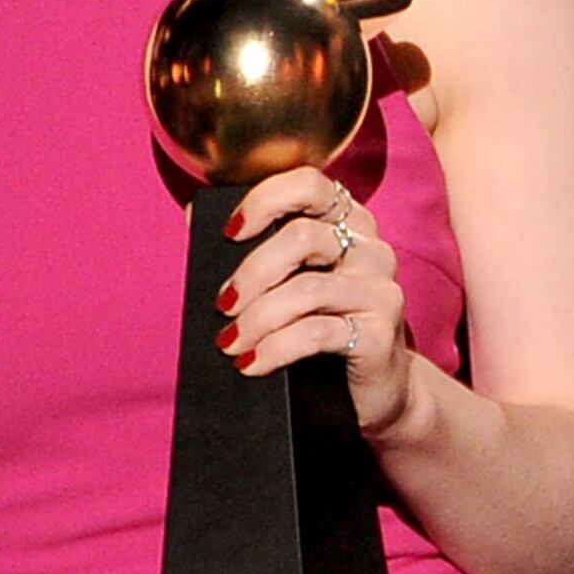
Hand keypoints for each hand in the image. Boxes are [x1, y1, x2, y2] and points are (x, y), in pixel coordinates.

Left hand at [221, 166, 416, 434]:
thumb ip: (253, 248)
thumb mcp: (289, 283)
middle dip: (251, 272)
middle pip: (303, 237)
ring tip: (230, 342)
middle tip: (223, 304)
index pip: (311, 184)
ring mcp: (380, 291)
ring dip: (256, 318)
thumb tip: (193, 217)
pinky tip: (251, 363)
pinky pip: (315, 333)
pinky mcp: (380, 335)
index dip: (265, 200)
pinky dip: (273, 349)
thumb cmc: (323, 328)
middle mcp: (372, 250)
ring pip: (307, 289)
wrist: (373, 389)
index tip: (230, 232)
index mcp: (351, 224)